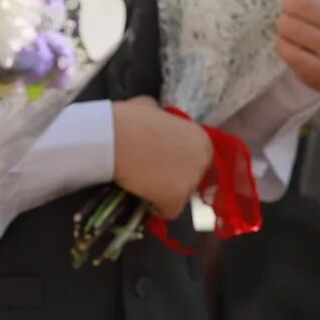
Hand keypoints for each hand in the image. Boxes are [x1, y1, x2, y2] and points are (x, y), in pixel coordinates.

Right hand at [111, 98, 215, 217]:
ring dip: (165, 193)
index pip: (196, 159)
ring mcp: (192, 180)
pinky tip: (145, 199)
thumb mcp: (152, 108)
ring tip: (145, 185)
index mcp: (202, 138)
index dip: (178, 163)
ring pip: (182, 196)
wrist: (116, 137)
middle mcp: (203, 159)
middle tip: (152, 176)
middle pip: (192, 178)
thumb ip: (161, 117)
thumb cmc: (131, 119)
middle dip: (174, 178)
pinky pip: (170, 212)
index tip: (161, 164)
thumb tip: (154, 116)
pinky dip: (158, 209)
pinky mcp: (177, 198)